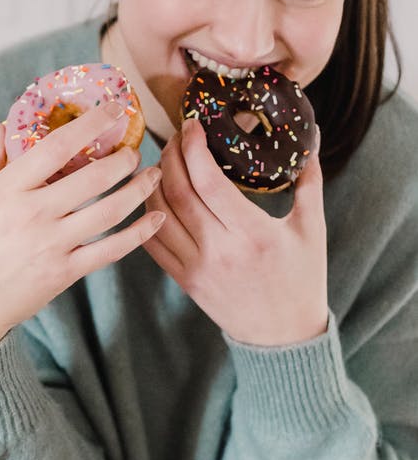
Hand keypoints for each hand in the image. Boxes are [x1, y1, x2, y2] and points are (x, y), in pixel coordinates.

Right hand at [0, 103, 163, 352]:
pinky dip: (139, 234)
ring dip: (138, 190)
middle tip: (136, 151)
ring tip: (153, 176)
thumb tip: (5, 125)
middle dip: (124, 159)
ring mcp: (51, 246)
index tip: (113, 109)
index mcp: (7, 190)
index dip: (90, 123)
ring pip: (109, 212)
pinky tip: (157, 219)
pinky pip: (111, 250)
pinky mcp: (65, 274)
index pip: (56, 146)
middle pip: (93, 178)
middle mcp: (32, 215)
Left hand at [143, 118, 326, 345]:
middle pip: (178, 190)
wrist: (284, 336)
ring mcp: (196, 268)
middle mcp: (219, 250)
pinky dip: (148, 213)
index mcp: (252, 233)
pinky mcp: (184, 280)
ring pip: (158, 213)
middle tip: (177, 135)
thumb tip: (311, 137)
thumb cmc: (302, 278)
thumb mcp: (311, 228)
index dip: (194, 146)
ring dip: (154, 180)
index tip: (192, 123)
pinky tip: (154, 194)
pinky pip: (152, 242)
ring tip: (163, 159)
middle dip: (171, 154)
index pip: (208, 180)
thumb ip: (309, 180)